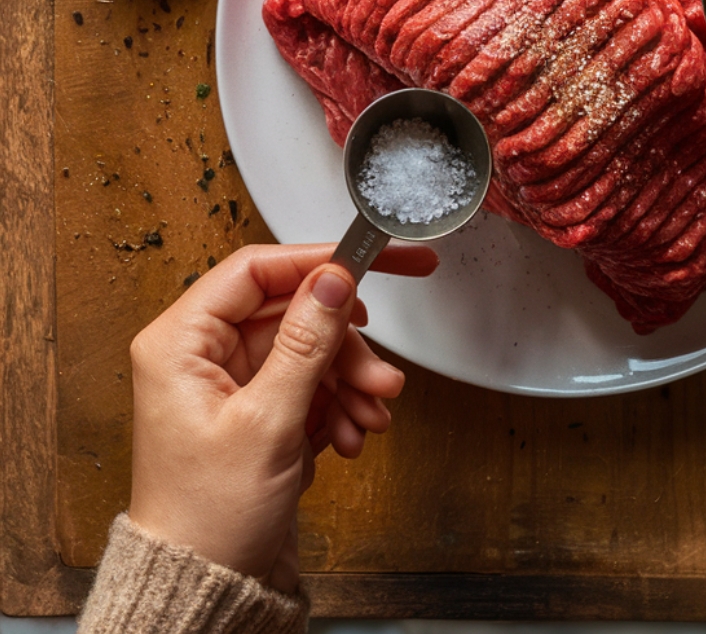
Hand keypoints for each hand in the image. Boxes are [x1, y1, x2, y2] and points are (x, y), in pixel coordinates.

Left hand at [127, 242, 436, 593]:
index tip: (373, 260)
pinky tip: (351, 433)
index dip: (319, 262)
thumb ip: (306, 342)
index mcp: (181, 342)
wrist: (208, 588)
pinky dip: (339, 403)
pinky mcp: (257, 407)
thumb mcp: (267, 422)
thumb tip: (334, 279)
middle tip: (381, 374)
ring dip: (349, 380)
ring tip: (370, 415)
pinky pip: (311, 381)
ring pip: (310, 348)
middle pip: (294, 313)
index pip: (257, 270)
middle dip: (345, 345)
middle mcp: (203, 353)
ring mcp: (232, 381)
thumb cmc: (207, 517)